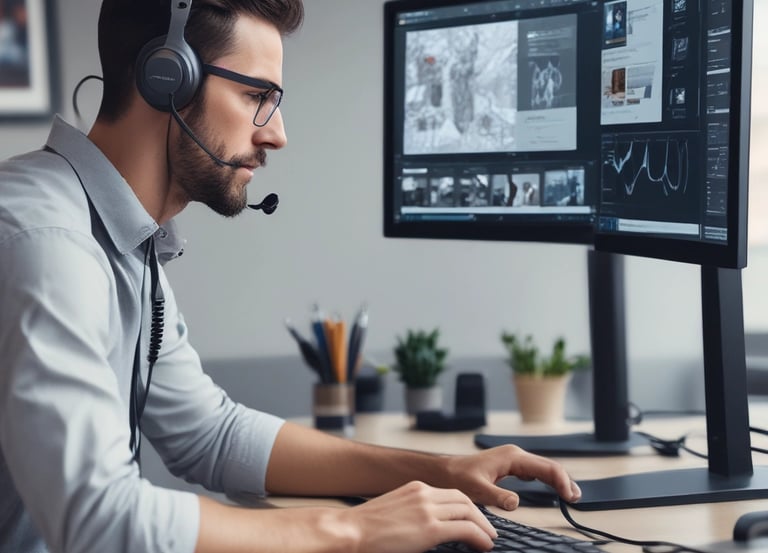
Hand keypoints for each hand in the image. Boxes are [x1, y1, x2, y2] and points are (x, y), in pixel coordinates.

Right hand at [339, 481, 496, 552]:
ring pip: (468, 512)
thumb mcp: (392, 512)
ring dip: (483, 526)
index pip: (450, 494)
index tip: (473, 518)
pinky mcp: (430, 528)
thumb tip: (424, 528)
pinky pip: (465, 529)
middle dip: (479, 515)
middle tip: (487, 530)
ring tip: (488, 539)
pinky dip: (479, 537)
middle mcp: (423, 494)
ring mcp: (427, 509)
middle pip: (463, 500)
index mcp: (414, 489)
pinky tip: (484, 545)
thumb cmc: (363, 528)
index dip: (467, 507)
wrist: (348, 531)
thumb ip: (411, 514)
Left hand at [441, 445, 581, 509]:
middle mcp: (515, 455)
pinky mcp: (510, 466)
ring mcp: (513, 459)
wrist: (446, 471)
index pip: (546, 467)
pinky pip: (535, 471)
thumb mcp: (477, 489)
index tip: (570, 497)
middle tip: (576, 498)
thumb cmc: (458, 477)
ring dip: (558, 479)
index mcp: (512, 457)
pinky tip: (553, 488)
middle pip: (549, 465)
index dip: (561, 482)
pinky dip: (547, 479)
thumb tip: (516, 503)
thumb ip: (497, 496)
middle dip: (565, 480)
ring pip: (543, 467)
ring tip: (570, 494)